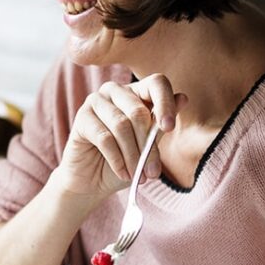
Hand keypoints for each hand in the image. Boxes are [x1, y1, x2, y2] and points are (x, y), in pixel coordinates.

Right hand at [55, 75, 185, 196]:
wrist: (92, 182)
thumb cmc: (123, 162)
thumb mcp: (148, 146)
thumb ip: (160, 125)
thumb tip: (183, 98)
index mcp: (137, 92)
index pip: (156, 83)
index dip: (165, 103)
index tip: (169, 128)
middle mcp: (115, 91)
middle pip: (138, 111)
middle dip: (148, 145)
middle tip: (153, 172)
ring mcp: (96, 101)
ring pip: (121, 125)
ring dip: (133, 156)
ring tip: (139, 176)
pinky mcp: (81, 118)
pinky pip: (104, 137)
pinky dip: (117, 160)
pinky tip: (123, 174)